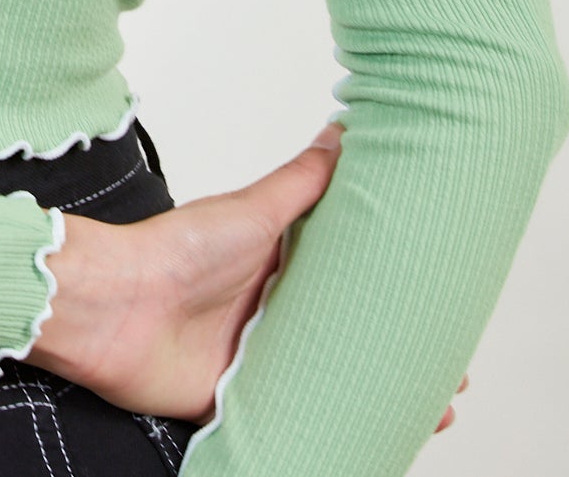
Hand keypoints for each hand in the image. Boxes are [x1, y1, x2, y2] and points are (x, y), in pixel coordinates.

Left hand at [29, 123, 470, 442]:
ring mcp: (256, 357)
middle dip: (392, 351)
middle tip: (452, 369)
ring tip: (427, 410)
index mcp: (279, 266)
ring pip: (326, 378)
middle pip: (343, 334)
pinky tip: (362, 436)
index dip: (391, 292)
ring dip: (370, 392)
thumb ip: (300, 182)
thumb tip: (341, 133)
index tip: (440, 302)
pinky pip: (289, 416)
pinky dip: (324, 424)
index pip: (348, 279)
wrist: (116, 308)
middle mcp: (271, 311)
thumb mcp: (251, 210)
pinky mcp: (237, 399)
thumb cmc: (174, 251)